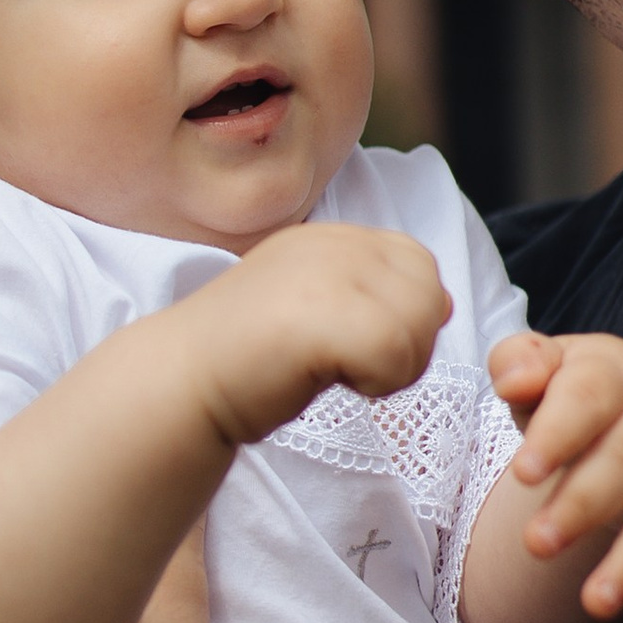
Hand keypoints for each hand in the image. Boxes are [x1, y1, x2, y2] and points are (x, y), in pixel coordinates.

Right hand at [180, 223, 450, 448]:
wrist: (179, 383)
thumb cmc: (245, 361)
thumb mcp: (316, 310)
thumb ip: (373, 296)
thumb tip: (443, 301)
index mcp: (330, 238)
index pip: (416, 261)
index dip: (406, 313)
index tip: (357, 345)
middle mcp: (331, 243)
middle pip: (429, 288)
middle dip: (412, 340)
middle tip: (358, 367)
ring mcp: (325, 273)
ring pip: (420, 320)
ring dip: (397, 365)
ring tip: (344, 374)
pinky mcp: (320, 314)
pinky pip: (396, 350)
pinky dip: (380, 381)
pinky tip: (336, 383)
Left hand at [487, 333, 622, 622]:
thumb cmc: (576, 394)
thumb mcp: (544, 368)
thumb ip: (520, 364)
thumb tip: (515, 379)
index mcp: (620, 373)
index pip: (590, 398)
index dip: (557, 434)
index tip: (521, 473)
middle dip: (583, 505)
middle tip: (536, 545)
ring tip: (595, 602)